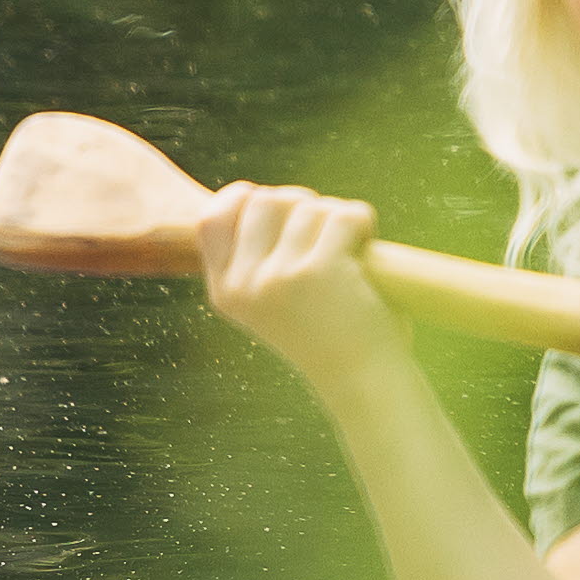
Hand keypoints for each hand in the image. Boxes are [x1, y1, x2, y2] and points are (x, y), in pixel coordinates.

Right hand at [190, 182, 405, 389]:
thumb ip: (256, 258)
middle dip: (302, 204)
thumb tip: (253, 196)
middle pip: (265, 199)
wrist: (363, 383)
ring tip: (350, 250)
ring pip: (309, 206)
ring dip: (337, 218)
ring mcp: (278, 277)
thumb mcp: (272, 301)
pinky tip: (367, 247)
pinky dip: (362, 222)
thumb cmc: (328, 336)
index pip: (212, 218)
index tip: (278, 206)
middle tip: (326, 231)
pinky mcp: (319, 272)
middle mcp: (244, 284)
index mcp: (225, 292)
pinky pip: (343, 215)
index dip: (244, 198)